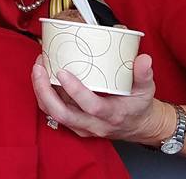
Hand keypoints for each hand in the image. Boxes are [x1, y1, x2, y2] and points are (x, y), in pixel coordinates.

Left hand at [31, 53, 170, 143]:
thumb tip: (144, 59)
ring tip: (38, 67)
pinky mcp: (75, 124)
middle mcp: (94, 125)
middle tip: (40, 67)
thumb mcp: (146, 90)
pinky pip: (53, 112)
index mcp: (113, 115)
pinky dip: (44, 95)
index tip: (62, 71)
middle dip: (45, 90)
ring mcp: (82, 126)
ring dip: (41, 91)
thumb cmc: (139, 106)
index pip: (91, 107)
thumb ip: (144, 74)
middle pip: (62, 114)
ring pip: (54, 113)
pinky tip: (42, 77)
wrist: (139, 126)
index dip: (75, 90)